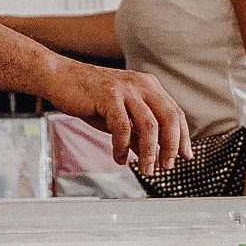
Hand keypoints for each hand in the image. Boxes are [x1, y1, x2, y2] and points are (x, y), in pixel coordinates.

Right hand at [50, 62, 189, 175]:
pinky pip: (123, 127)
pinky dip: (122, 147)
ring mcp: (126, 89)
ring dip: (149, 152)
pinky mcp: (108, 96)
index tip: (185, 155)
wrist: (59, 77)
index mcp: (148, 86)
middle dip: (171, 146)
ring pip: (149, 125)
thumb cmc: (89, 95)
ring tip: (145, 168)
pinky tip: (119, 157)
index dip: (183, 136)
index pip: (175, 112)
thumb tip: (149, 154)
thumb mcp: (119, 115)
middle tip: (167, 166)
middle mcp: (141, 85)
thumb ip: (136, 132)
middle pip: (169, 118)